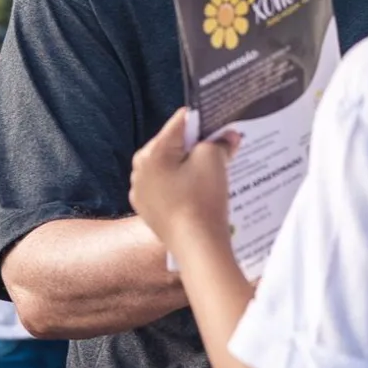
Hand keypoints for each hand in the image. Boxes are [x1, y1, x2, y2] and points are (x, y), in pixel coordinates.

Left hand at [129, 109, 239, 253]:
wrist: (196, 246)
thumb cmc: (202, 199)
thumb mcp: (214, 159)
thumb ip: (220, 141)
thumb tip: (228, 136)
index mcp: (152, 151)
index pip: (181, 121)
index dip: (205, 120)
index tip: (222, 125)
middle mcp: (139, 169)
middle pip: (174, 144)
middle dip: (198, 144)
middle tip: (222, 150)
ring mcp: (141, 191)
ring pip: (170, 166)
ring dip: (190, 165)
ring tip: (213, 172)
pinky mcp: (148, 209)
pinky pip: (167, 186)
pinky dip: (183, 184)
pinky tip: (200, 192)